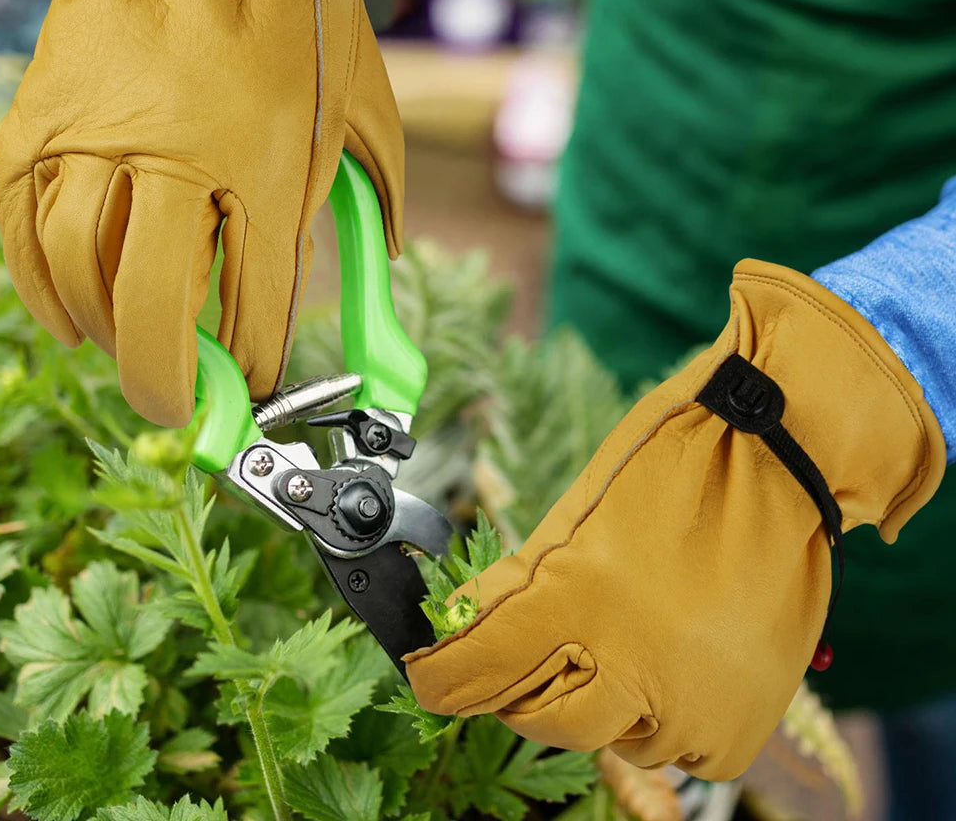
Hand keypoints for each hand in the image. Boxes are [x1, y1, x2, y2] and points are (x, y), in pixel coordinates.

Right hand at [0, 0, 401, 425]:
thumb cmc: (304, 3)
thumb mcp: (364, 105)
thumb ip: (374, 194)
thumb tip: (389, 260)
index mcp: (269, 166)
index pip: (257, 303)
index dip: (253, 362)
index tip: (254, 385)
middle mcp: (178, 160)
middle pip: (154, 307)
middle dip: (165, 380)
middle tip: (177, 409)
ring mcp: (100, 135)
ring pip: (79, 273)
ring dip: (101, 334)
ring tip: (124, 357)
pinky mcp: (46, 111)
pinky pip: (25, 220)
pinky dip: (40, 280)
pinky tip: (66, 312)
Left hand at [405, 259, 944, 779]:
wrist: (779, 459)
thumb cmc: (669, 464)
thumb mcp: (579, 509)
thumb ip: (518, 581)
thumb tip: (460, 620)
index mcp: (580, 600)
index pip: (479, 669)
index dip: (443, 678)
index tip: (431, 679)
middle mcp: (634, 668)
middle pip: (539, 721)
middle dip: (521, 690)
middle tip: (538, 649)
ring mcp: (691, 707)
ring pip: (610, 739)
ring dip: (602, 702)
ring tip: (629, 636)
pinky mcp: (739, 728)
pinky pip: (677, 751)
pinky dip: (661, 718)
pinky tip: (672, 660)